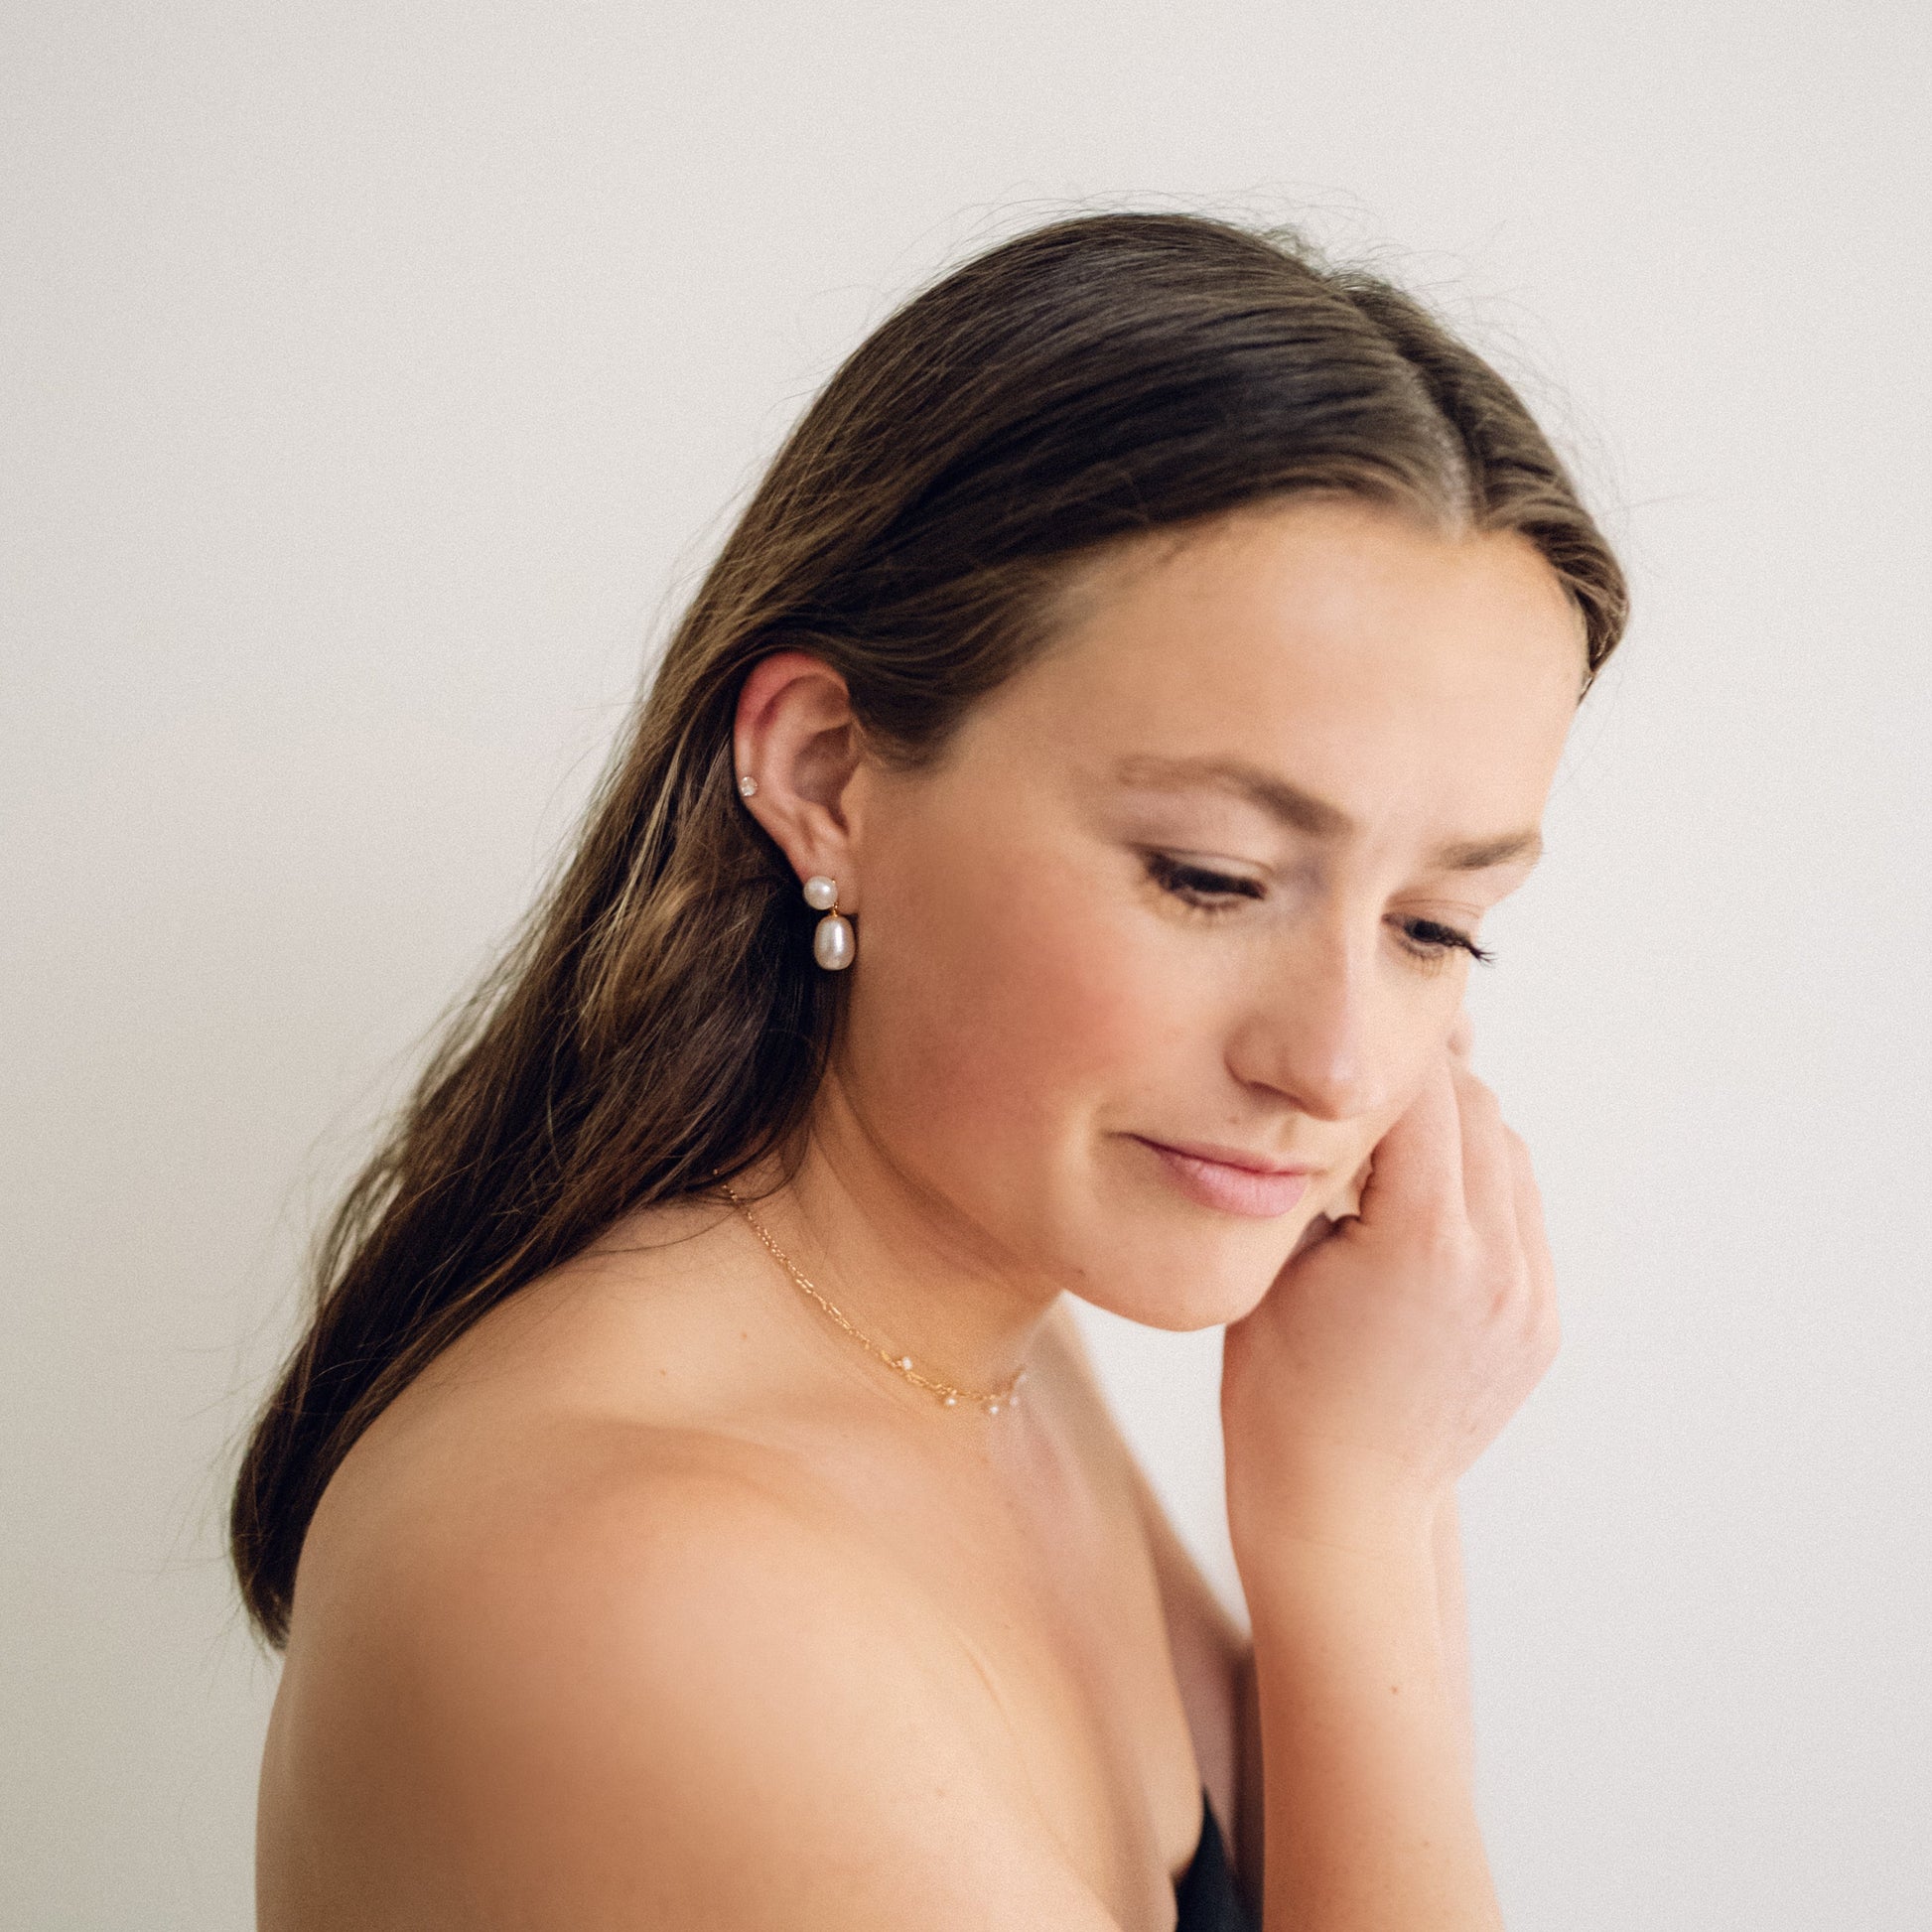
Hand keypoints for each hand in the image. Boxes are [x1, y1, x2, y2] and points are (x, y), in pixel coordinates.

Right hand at [1221, 1021, 1558, 1573]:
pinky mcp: (1543, 1320)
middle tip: (1356, 1071)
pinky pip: (1520, 1211)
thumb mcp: (1277, 1256)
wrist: (1342, 1507)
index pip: (1425, 1088)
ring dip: (1454, 1128)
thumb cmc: (1277, 1385)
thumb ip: (1323, 1162)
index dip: (1380, 1050)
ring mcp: (1531, 1295)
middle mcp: (1498, 1261)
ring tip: (1385, 1140)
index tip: (1341, 1032)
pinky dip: (1476, 1184)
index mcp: (1424, 1239)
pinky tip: (1416, 1202)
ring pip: (1508, 1150)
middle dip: (1420, 1079)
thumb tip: (1349, 1078)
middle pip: (1477, 1106)